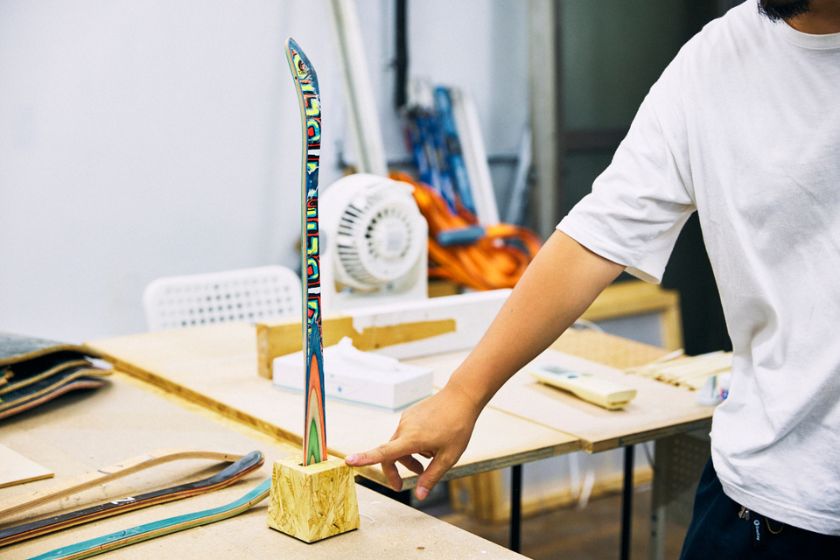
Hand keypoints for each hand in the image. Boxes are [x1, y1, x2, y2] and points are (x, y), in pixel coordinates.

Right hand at [345, 381, 480, 500]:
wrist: (461, 396)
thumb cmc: (458, 427)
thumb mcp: (449, 457)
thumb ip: (432, 477)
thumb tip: (419, 496)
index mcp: (412, 439)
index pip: (383, 452)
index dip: (365, 458)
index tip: (349, 461)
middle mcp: (404, 427)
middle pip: (390, 454)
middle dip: (396, 470)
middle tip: (402, 486)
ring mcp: (406, 419)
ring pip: (399, 444)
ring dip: (408, 457)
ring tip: (430, 459)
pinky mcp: (410, 414)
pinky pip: (406, 433)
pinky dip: (413, 444)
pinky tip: (431, 442)